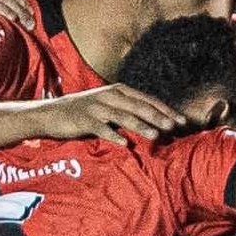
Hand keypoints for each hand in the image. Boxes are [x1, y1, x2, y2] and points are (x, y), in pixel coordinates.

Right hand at [25, 79, 191, 144]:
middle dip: (159, 117)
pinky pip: (102, 129)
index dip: (166, 110)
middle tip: (175, 128)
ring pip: (124, 117)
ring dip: (141, 126)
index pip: (148, 100)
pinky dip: (114, 136)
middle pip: (140, 107)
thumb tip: (155, 121)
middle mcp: (111, 96)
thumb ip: (129, 110)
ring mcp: (97, 107)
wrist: (52, 113)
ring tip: (156, 136)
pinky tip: (125, 144)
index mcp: (120, 91)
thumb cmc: (86, 112)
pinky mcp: (85, 120)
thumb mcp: (109, 105)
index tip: (182, 122)